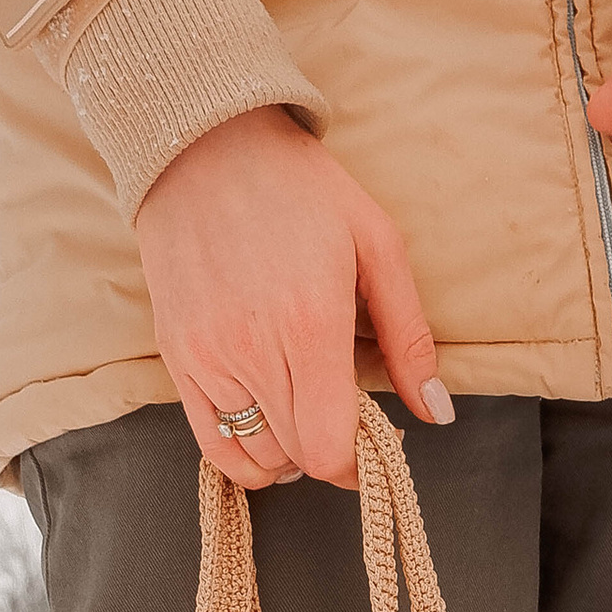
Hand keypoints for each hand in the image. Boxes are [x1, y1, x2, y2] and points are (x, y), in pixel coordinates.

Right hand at [134, 107, 452, 487]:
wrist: (203, 146)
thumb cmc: (300, 190)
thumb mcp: (376, 245)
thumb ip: (408, 336)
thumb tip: (435, 411)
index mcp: (310, 325)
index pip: (328, 448)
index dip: (357, 464)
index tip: (372, 445)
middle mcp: (251, 351)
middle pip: (297, 455)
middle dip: (330, 450)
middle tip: (344, 415)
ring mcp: (206, 358)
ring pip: (255, 455)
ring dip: (289, 451)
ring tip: (305, 412)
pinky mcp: (175, 357)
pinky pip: (210, 444)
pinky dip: (244, 455)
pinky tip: (268, 428)